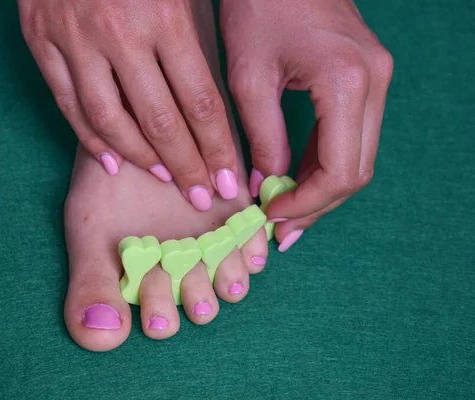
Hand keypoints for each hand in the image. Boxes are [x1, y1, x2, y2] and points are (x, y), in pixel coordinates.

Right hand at [18, 0, 239, 210]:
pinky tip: (113, 161)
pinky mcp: (39, 40)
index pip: (199, 102)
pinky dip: (89, 139)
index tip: (230, 179)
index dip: (217, 147)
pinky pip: (66, 103)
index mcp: (165, 16)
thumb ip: (196, 38)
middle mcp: (118, 33)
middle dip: (186, 166)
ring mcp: (74, 39)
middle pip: (159, 122)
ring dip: (139, 158)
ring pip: (108, 121)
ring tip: (163, 178)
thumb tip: (214, 104)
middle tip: (203, 197)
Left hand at [220, 0, 392, 247]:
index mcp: (348, 84)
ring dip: (322, 187)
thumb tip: (264, 187)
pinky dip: (325, 162)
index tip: (272, 216)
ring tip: (285, 208)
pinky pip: (352, 135)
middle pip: (357, 171)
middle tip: (281, 226)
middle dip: (317, 205)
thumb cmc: (259, 8)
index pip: (341, 171)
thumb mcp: (249, 80)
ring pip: (359, 156)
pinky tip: (296, 177)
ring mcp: (377, 78)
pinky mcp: (367, 76)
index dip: (306, 204)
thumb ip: (262, 140)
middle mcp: (374, 83)